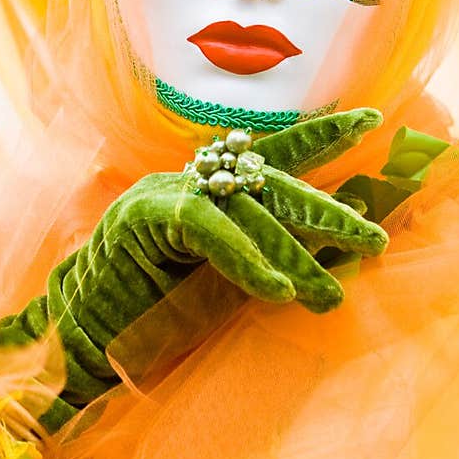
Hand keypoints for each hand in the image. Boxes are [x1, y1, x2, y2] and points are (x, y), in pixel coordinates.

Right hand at [0, 109, 386, 426]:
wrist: (83, 337)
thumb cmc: (156, 314)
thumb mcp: (228, 282)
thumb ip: (273, 254)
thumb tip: (342, 235)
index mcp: (212, 188)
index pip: (273, 153)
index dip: (322, 135)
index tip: (373, 122)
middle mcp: (192, 179)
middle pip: (270, 181)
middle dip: (325, 209)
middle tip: (375, 238)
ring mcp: (166, 193)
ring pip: (245, 207)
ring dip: (295, 251)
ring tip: (333, 291)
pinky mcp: (144, 216)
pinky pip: (208, 227)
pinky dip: (246, 260)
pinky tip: (279, 289)